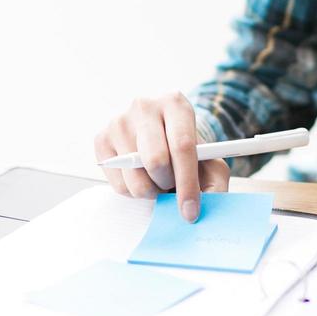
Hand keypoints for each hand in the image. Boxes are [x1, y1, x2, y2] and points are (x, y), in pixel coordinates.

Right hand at [95, 93, 229, 221]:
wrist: (161, 135)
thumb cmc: (186, 151)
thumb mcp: (209, 160)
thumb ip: (215, 182)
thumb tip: (208, 206)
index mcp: (175, 103)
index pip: (182, 146)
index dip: (188, 184)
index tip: (191, 212)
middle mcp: (144, 107)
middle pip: (155, 161)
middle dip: (167, 185)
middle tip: (172, 187)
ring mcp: (119, 122)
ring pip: (135, 178)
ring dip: (151, 191)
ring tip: (159, 181)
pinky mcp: (101, 140)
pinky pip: (118, 185)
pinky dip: (135, 192)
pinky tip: (142, 178)